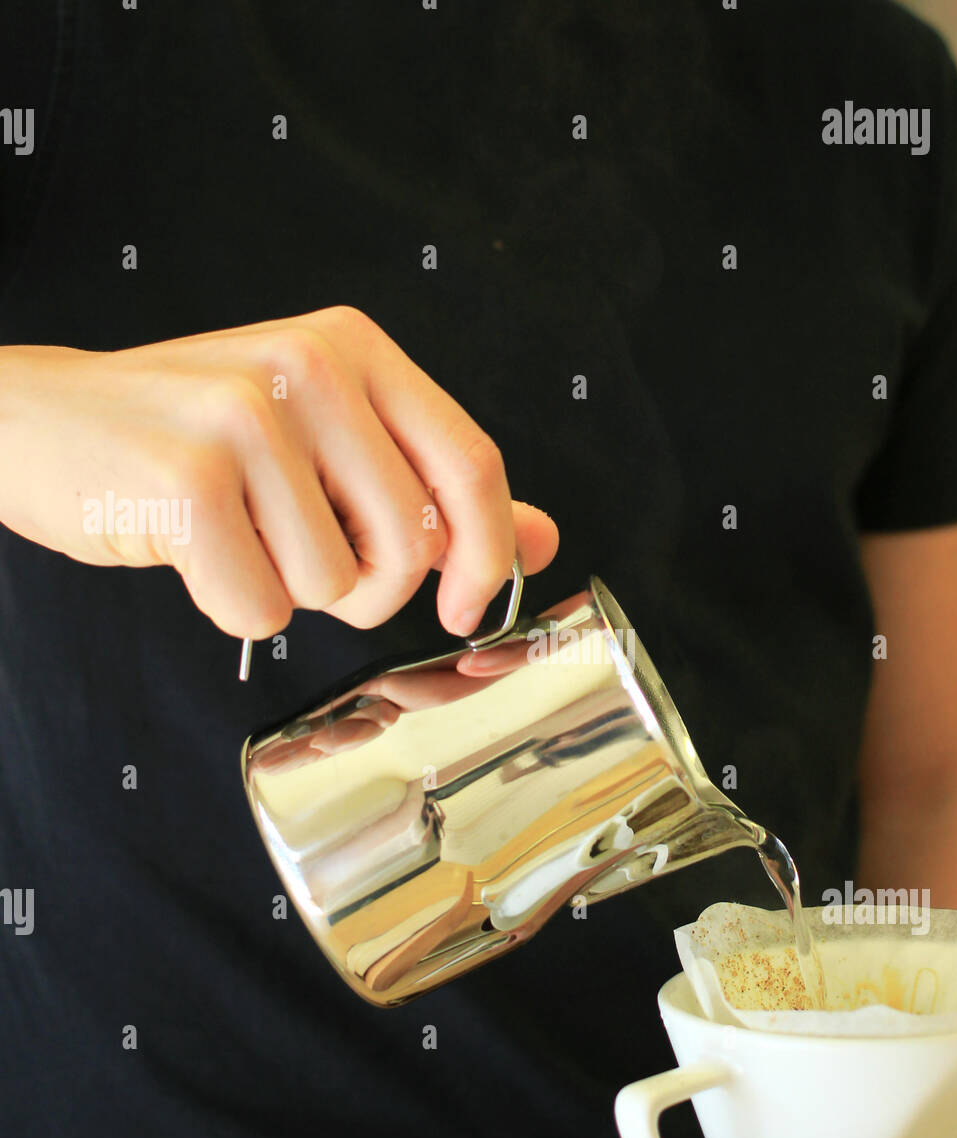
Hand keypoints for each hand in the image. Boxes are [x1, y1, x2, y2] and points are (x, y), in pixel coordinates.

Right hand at [0, 306, 557, 637]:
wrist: (39, 422)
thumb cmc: (193, 438)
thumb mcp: (325, 440)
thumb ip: (433, 484)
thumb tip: (543, 538)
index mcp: (356, 348)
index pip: (472, 465)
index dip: (487, 555)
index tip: (462, 607)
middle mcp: (310, 366)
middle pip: (413, 546)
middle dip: (370, 592)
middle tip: (307, 560)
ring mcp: (246, 417)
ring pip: (335, 585)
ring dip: (291, 591)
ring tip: (236, 534)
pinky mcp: (188, 481)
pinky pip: (260, 607)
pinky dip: (230, 606)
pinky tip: (193, 551)